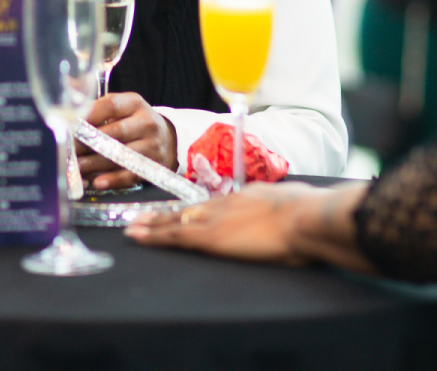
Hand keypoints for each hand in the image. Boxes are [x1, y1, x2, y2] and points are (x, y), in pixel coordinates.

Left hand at [76, 93, 177, 190]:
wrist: (167, 139)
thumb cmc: (134, 122)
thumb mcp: (122, 107)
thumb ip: (98, 105)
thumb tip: (69, 97)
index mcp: (135, 103)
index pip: (110, 105)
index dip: (89, 115)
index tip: (70, 124)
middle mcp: (146, 122)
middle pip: (114, 132)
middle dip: (87, 142)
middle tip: (68, 149)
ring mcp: (152, 145)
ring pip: (120, 155)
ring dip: (95, 163)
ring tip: (76, 167)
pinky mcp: (153, 166)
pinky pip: (130, 174)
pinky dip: (113, 179)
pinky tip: (97, 181)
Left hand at [125, 180, 318, 262]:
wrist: (303, 217)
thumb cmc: (305, 212)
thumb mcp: (289, 200)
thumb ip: (279, 204)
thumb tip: (284, 207)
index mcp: (243, 198)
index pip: (208, 205)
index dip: (190, 209)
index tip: (176, 212)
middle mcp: (222, 204)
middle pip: (186, 210)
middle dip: (162, 215)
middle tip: (140, 217)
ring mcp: (213, 219)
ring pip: (174, 221)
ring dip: (151, 225)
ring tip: (131, 227)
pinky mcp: (209, 237)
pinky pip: (174, 236)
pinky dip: (153, 236)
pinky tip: (137, 236)